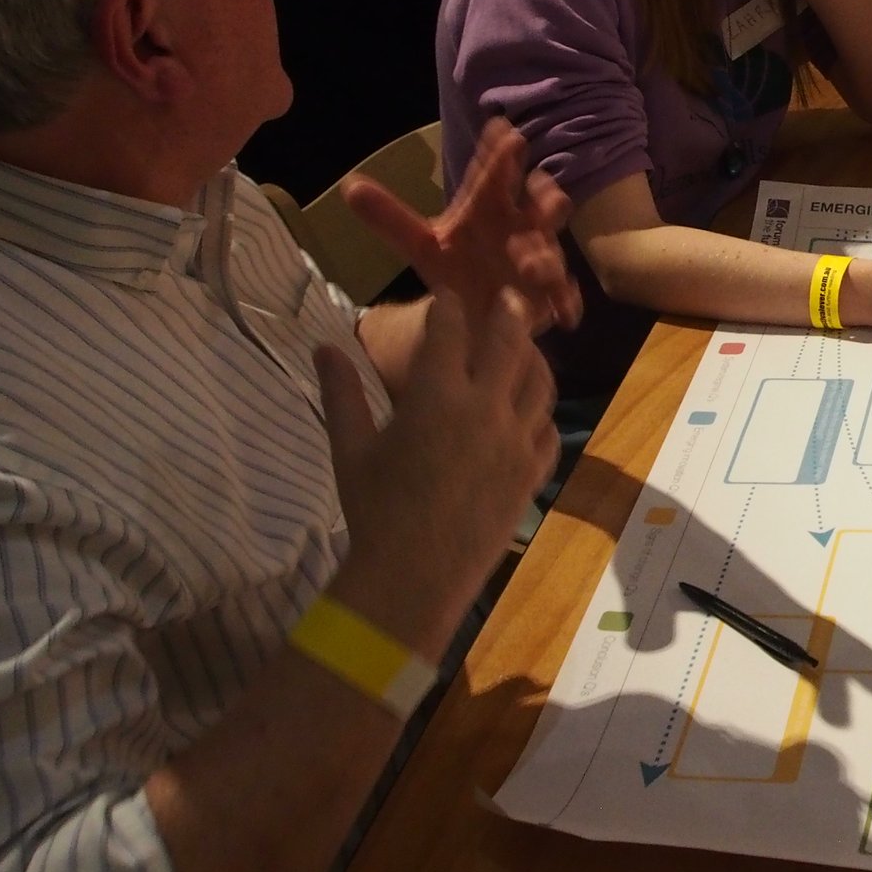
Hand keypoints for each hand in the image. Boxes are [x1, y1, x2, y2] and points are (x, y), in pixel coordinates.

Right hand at [316, 289, 557, 648]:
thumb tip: (323, 347)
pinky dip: (542, 413)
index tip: (448, 295)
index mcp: (435, 396)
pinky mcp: (532, 474)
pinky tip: (533, 409)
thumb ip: (342, 393)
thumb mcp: (351, 449)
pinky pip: (548, 431)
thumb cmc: (374, 511)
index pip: (448, 330)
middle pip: (508, 343)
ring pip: (539, 383)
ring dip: (534, 358)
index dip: (448, 306)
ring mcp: (516, 441)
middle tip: (508, 297)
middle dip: (507, 314)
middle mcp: (485, 409)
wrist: (415, 576)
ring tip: (528, 347)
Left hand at [344, 117, 580, 333]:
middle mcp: (520, 230)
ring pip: (550, 252)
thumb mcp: (420, 245)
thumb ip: (389, 218)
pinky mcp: (547, 297)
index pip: (494, 176)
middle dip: (544, 196)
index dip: (498, 154)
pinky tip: (564, 312)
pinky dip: (566, 303)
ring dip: (544, 253)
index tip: (502, 130)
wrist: (472, 316)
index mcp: (489, 210)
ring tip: (528, 260)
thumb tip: (350, 186)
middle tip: (540, 185)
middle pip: (538, 206)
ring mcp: (538, 262)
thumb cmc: (455, 270)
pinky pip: (562, 298)